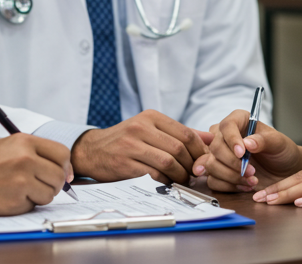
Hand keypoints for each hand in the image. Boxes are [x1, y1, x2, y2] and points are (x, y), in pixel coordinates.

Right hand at [0, 133, 71, 215]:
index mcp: (23, 141)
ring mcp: (21, 180)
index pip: (62, 153)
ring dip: (38, 196)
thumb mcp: (4, 148)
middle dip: (54, 184)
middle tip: (38, 187)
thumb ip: (32, 154)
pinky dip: (22, 206)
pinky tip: (3, 198)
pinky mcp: (14, 201)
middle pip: (60, 175)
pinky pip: (32, 206)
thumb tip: (63, 172)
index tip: (62, 175)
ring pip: (49, 194)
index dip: (64, 166)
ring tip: (15, 190)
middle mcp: (25, 158)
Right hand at [72, 110, 208, 183]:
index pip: (185, 133)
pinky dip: (165, 182)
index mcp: (151, 117)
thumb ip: (179, 133)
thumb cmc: (126, 140)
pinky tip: (166, 183)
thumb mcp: (150, 129)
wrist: (92, 150)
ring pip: (168, 162)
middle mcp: (141, 127)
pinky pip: (153, 175)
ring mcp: (131, 145)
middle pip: (179, 148)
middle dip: (191, 165)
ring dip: (180, 175)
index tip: (203, 161)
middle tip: (193, 174)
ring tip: (181, 180)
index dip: (199, 150)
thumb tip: (210, 139)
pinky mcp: (125, 164)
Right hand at [192, 109, 301, 191]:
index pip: (227, 126)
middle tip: (252, 171)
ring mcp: (219, 155)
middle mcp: (225, 136)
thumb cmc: (281, 151)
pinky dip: (228, 186)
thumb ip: (264, 140)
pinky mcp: (218, 172)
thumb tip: (247, 143)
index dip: (232, 140)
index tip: (242, 153)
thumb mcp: (278, 143)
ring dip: (231, 176)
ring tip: (251, 180)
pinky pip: (212, 180)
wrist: (283, 171)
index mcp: (239, 120)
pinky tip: (244, 186)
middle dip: (233, 163)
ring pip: (211, 164)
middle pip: (215, 147)